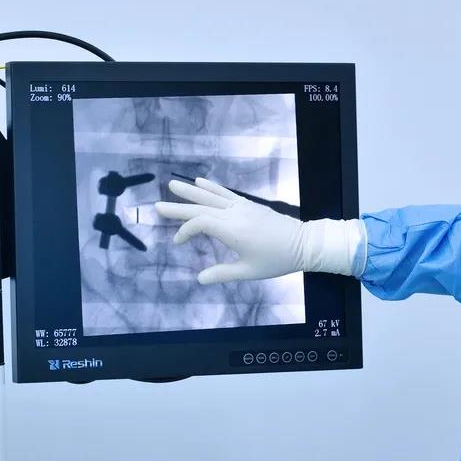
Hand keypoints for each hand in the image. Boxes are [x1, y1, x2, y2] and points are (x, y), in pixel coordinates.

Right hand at [155, 178, 362, 283]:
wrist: (303, 244)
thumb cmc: (276, 260)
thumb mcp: (248, 272)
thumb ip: (222, 274)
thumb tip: (200, 279)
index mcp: (232, 230)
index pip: (200, 223)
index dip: (185, 230)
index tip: (178, 242)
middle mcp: (235, 215)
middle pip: (201, 207)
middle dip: (178, 207)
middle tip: (157, 205)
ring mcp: (242, 207)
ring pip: (212, 196)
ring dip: (191, 191)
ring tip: (173, 184)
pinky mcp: (249, 205)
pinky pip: (226, 193)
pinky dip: (212, 187)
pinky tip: (200, 181)